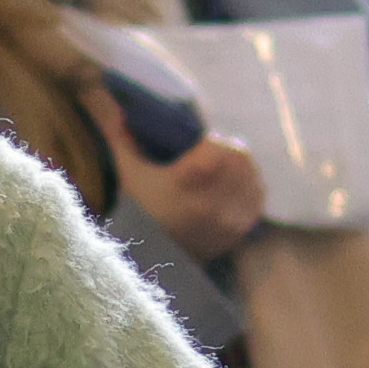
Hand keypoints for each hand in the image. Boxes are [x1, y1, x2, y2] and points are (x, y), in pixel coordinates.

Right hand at [114, 117, 274, 258]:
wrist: (147, 260)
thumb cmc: (137, 212)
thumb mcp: (128, 174)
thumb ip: (121, 139)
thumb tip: (111, 107)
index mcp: (188, 180)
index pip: (221, 146)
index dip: (213, 142)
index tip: (201, 145)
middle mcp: (213, 199)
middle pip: (242, 159)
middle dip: (230, 152)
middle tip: (215, 155)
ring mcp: (229, 218)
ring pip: (254, 178)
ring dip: (243, 170)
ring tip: (226, 171)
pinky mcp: (237, 232)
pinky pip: (257, 201)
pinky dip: (251, 190)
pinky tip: (236, 188)